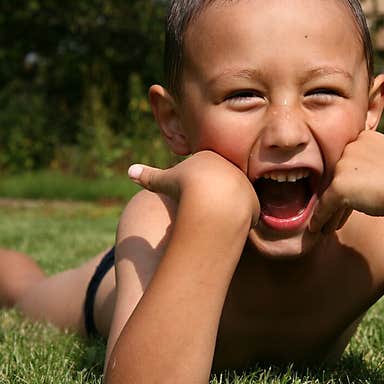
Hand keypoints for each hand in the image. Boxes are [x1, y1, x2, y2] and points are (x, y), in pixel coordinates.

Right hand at [128, 151, 260, 228]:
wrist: (213, 202)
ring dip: (222, 210)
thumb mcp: (164, 181)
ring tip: (211, 218)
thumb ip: (149, 176)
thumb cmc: (186, 189)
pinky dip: (232, 222)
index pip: (201, 172)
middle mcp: (232, 167)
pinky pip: (242, 214)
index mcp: (211, 157)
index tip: (186, 194)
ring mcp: (245, 184)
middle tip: (199, 207)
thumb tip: (130, 171)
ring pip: (231, 200)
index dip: (191, 186)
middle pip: (218, 185)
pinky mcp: (254, 202)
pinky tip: (223, 226)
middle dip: (209, 196)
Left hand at [309, 130, 383, 233]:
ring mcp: (344, 165)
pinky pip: (324, 205)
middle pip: (338, 176)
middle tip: (332, 217)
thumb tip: (363, 185)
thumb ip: (377, 168)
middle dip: (336, 198)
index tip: (349, 201)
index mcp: (366, 138)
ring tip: (327, 228)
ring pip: (330, 192)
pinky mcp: (339, 185)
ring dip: (328, 211)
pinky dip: (320, 219)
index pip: (351, 162)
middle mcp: (352, 147)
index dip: (349, 184)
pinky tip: (318, 230)